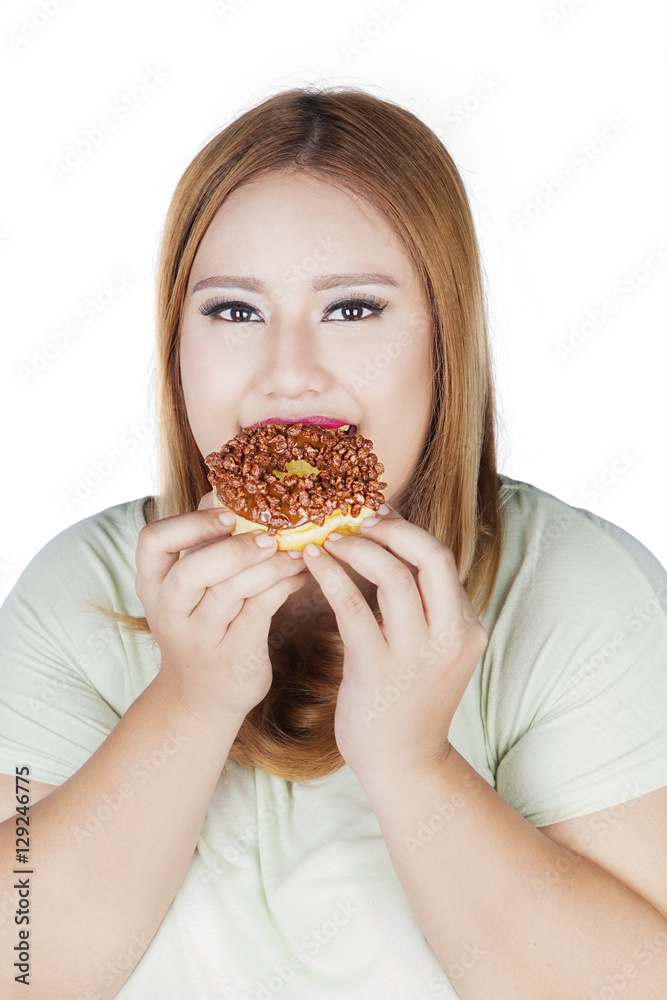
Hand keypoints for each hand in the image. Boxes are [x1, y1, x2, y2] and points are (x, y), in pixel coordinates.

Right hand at [135, 491, 309, 725]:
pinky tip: (301, 574)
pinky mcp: (233, 656)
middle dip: (232, 548)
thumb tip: (230, 492)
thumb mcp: (187, 590)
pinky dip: (283, 586)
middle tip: (268, 535)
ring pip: (231, 592)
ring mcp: (199, 638)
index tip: (226, 513)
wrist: (200, 700)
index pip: (153, 542)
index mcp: (152, 585)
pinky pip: (260, 612)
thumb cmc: (200, 627)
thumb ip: (202, 546)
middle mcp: (169, 612)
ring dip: (269, 565)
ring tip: (297, 550)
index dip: (190, 523)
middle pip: (191, 572)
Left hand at [301, 507, 487, 783]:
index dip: (407, 531)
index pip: (441, 560)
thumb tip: (389, 550)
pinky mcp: (378, 670)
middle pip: (431, 557)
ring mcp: (417, 655)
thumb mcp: (432, 652)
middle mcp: (451, 636)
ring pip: (394, 576)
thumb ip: (422, 608)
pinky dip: (331, 576)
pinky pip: (353, 608)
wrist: (404, 766)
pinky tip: (312, 562)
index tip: (377, 516)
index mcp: (467, 628)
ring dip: (357, 549)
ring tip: (328, 539)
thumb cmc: (409, 703)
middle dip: (392, 529)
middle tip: (357, 518)